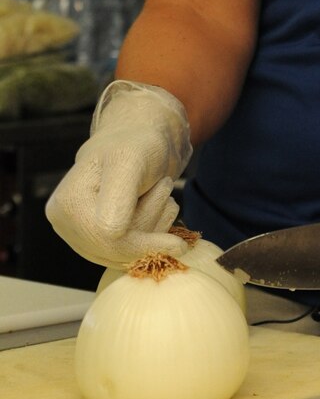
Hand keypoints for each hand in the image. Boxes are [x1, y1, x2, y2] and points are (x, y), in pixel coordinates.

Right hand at [45, 81, 191, 269]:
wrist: (138, 142)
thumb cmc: (136, 144)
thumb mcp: (130, 161)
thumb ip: (120, 195)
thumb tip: (109, 233)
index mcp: (66, 206)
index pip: (109, 241)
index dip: (145, 239)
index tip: (175, 216)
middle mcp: (65, 225)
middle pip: (118, 251)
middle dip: (152, 228)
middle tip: (165, 187)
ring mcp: (78, 235)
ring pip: (126, 256)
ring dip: (155, 228)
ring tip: (160, 192)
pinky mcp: (95, 241)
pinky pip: (128, 255)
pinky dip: (151, 237)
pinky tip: (158, 208)